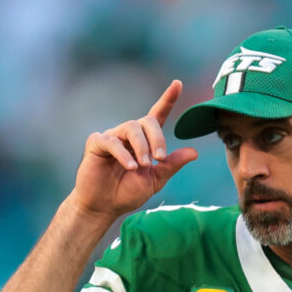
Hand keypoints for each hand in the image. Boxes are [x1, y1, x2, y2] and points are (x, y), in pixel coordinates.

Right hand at [71, 80, 198, 219]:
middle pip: (146, 121)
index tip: (178, 84)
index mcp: (144, 141)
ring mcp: (112, 137)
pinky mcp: (96, 144)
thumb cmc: (127, 192)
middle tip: (160, 157)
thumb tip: (194, 152)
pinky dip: (123, 154)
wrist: (104, 207)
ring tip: (143, 165)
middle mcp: (128, 135)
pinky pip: (112, 141)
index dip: (167, 99)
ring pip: (131, 127)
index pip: (157, 115)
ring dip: (141, 147)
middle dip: (157, 138)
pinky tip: (130, 167)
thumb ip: (171, 165)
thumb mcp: (155, 180)